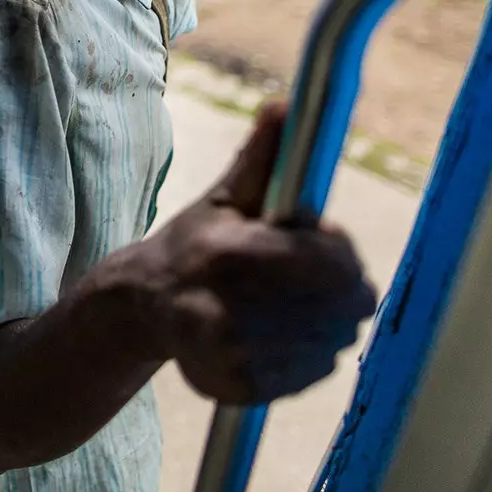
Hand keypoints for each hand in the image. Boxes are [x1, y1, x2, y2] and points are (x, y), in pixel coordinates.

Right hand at [138, 101, 376, 404]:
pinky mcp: (244, 388)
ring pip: (336, 341)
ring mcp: (237, 357)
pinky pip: (317, 371)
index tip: (322, 242)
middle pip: (345, 308)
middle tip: (306, 276)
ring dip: (326, 321)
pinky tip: (276, 334)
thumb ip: (264, 156)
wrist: (145, 307)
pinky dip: (310, 353)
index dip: (341, 254)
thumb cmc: (195, 244)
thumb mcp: (226, 198)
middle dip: (339, 287)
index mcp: (231, 256)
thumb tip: (287, 104)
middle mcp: (231, 311)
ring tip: (286, 304)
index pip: (334, 266)